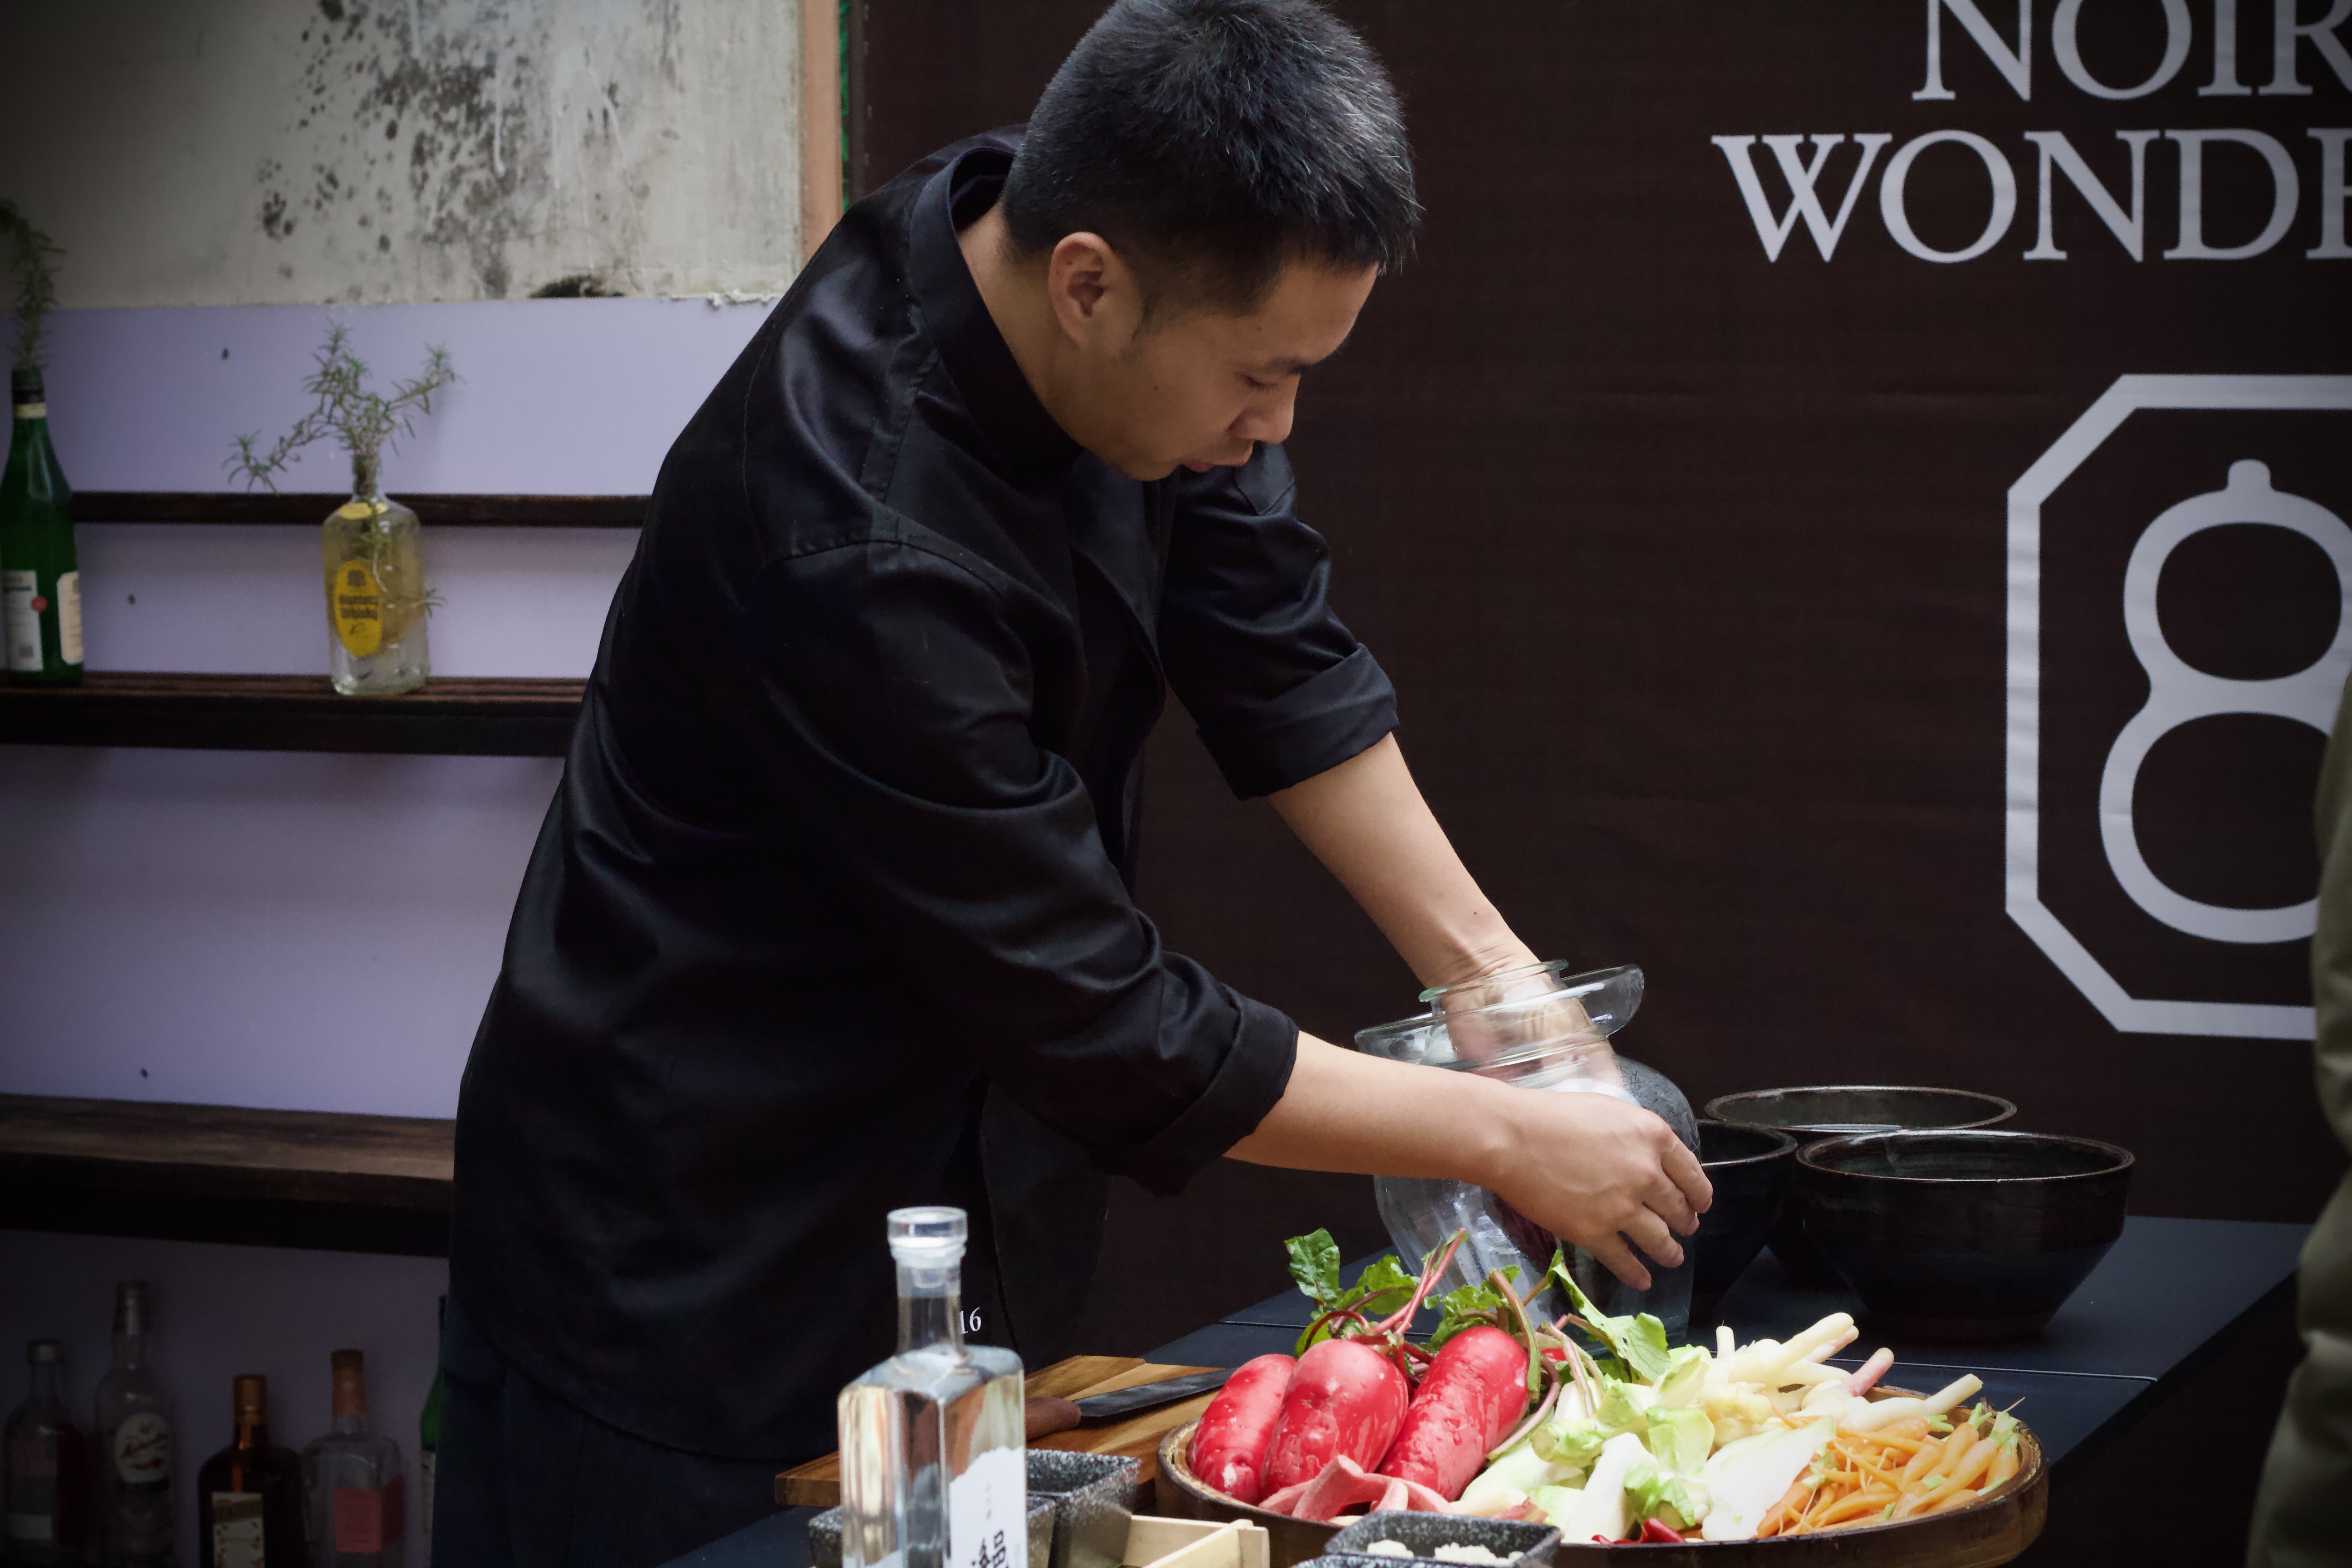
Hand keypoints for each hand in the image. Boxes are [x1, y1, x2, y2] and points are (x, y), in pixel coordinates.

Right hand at [1482, 1088, 1711, 1291]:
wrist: (1511, 1137)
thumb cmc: (1551, 1115)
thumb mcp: (1608, 1110)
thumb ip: (1635, 1134)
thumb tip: (1645, 1154)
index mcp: (1653, 1137)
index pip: (1691, 1173)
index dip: (1699, 1193)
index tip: (1701, 1204)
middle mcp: (1646, 1174)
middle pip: (1677, 1207)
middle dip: (1685, 1222)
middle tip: (1686, 1229)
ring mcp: (1622, 1207)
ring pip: (1658, 1239)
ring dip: (1669, 1252)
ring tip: (1673, 1258)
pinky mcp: (1595, 1233)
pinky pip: (1624, 1260)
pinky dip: (1636, 1273)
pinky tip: (1642, 1280)